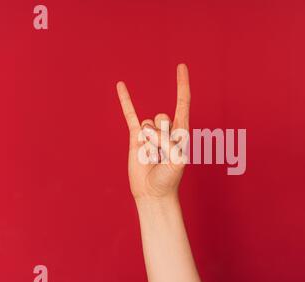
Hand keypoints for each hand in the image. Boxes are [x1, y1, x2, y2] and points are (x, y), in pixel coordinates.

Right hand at [116, 64, 190, 200]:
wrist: (153, 193)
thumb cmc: (169, 179)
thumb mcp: (177, 162)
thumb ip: (169, 144)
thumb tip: (150, 131)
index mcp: (182, 132)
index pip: (183, 103)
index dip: (182, 85)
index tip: (181, 67)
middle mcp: (167, 129)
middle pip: (162, 118)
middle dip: (161, 138)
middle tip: (162, 157)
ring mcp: (150, 132)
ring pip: (147, 124)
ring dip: (149, 143)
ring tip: (152, 158)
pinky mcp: (135, 137)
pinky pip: (130, 115)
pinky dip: (126, 100)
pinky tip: (121, 85)